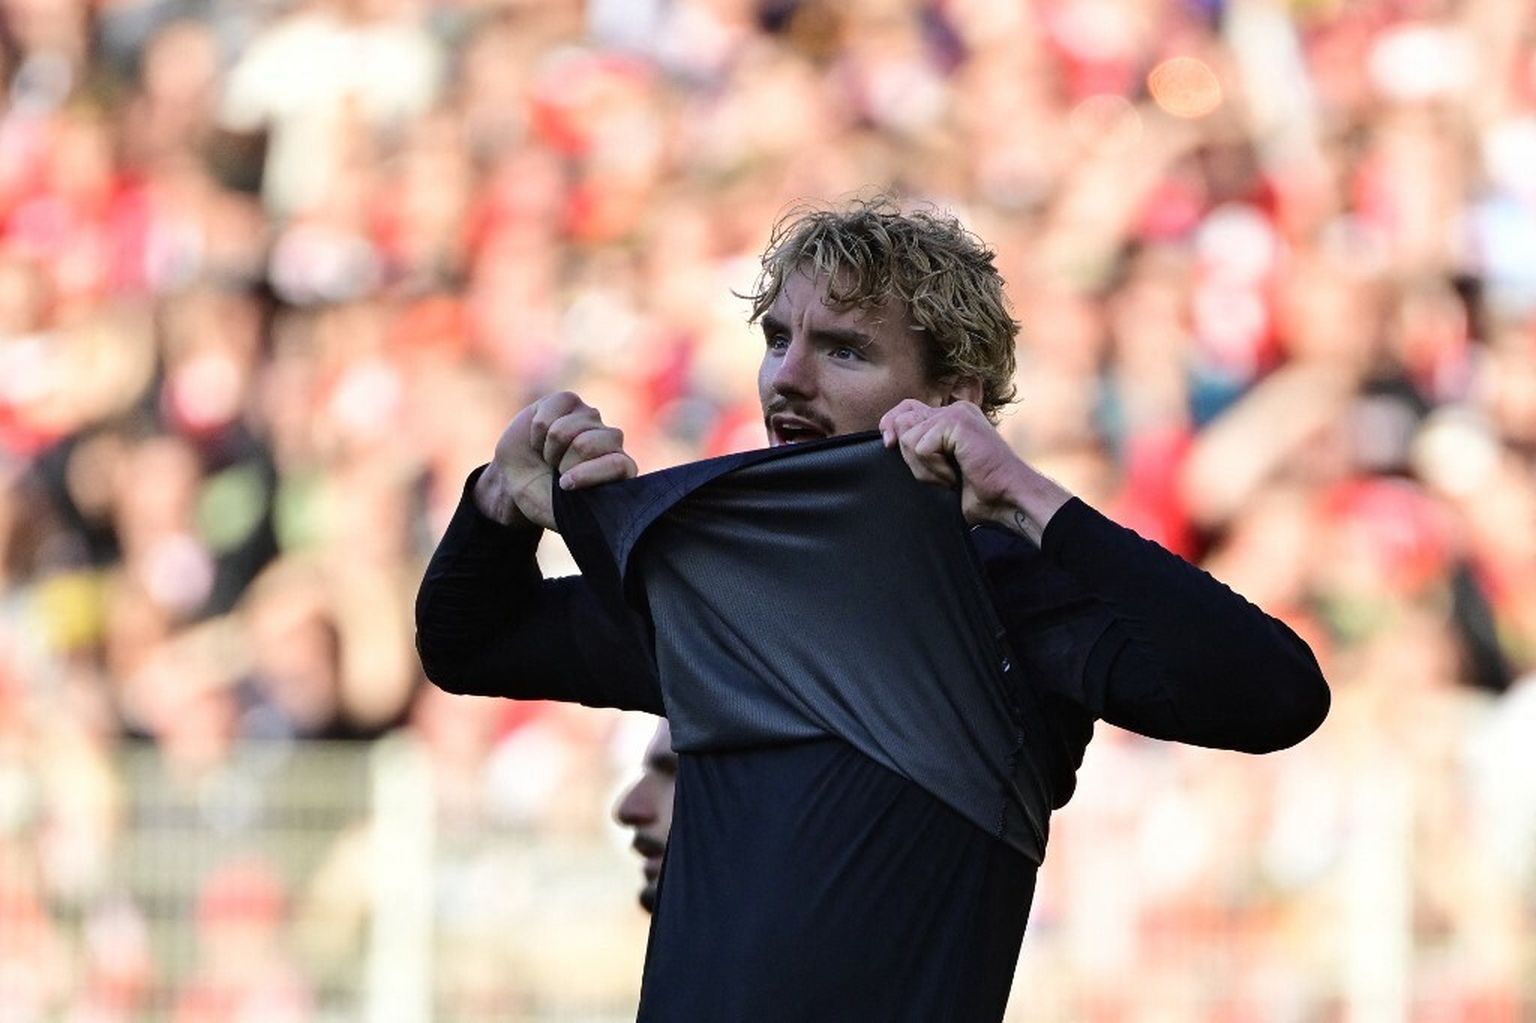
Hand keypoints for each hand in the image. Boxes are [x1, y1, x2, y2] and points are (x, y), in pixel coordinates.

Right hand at [474, 392, 636, 529]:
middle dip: (561, 462)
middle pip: (586, 445)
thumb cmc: (542, 497)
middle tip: (556, 470)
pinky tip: (540, 438)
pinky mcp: (570, 401)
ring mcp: (591, 418)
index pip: (619, 465)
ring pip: (564, 429)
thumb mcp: (559, 512)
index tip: (563, 486)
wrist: (514, 477)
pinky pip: (550, 411)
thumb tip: (604, 507)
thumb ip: (583, 511)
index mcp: (619, 471)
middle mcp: (611, 441)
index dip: (585, 476)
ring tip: (549, 455)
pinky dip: (537, 429)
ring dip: (548, 447)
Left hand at [879, 399, 1071, 541]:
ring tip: (951, 477)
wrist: (1007, 499)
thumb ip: (919, 449)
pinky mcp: (957, 423)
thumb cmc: (978, 491)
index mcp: (952, 418)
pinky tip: (955, 475)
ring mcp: (957, 414)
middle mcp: (954, 410)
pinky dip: (933, 469)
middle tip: (939, 475)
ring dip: (925, 468)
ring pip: (909, 438)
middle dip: (910, 456)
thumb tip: (889, 437)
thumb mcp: (939, 468)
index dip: (891, 424)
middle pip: (902, 420)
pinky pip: (921, 448)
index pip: (907, 409)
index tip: (887, 444)